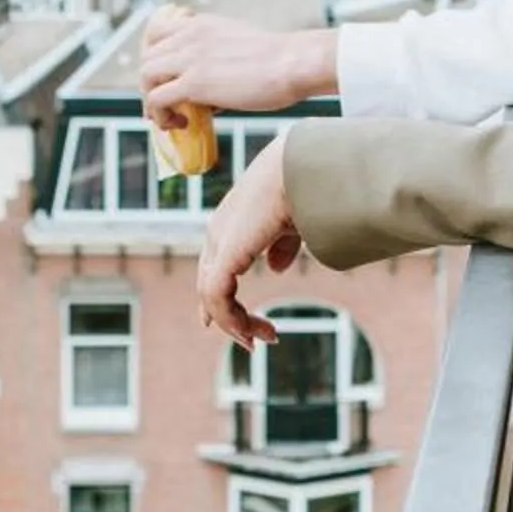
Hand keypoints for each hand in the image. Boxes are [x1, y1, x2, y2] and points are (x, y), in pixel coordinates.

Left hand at [141, 15, 336, 118]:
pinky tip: (180, 124)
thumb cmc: (282, 59)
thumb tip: (212, 92)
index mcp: (202, 23)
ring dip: (151, 99)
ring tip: (170, 118)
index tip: (163, 75)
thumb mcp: (241, 44)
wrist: (294, 63)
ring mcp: (190, 58)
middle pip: (148, 55)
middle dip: (151, 82)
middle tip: (166, 103)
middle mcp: (190, 35)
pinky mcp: (194, 83)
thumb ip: (220, 57)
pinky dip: (160, 115)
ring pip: (146, 75)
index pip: (157, 31)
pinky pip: (156, 99)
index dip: (154, 55)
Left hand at [198, 138, 302, 346]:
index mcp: (233, 222)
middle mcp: (219, 232)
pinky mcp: (225, 253)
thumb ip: (282, 245)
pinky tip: (250, 333)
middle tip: (256, 343)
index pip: (215, 266)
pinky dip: (231, 320)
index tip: (236, 325)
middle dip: (230, 318)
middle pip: (210, 285)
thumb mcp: (292, 222)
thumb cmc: (303, 187)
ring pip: (212, 296)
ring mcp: (219, 242)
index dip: (221, 299)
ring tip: (264, 340)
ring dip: (237, 324)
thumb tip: (275, 270)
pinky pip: (217, 297)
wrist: (300, 168)